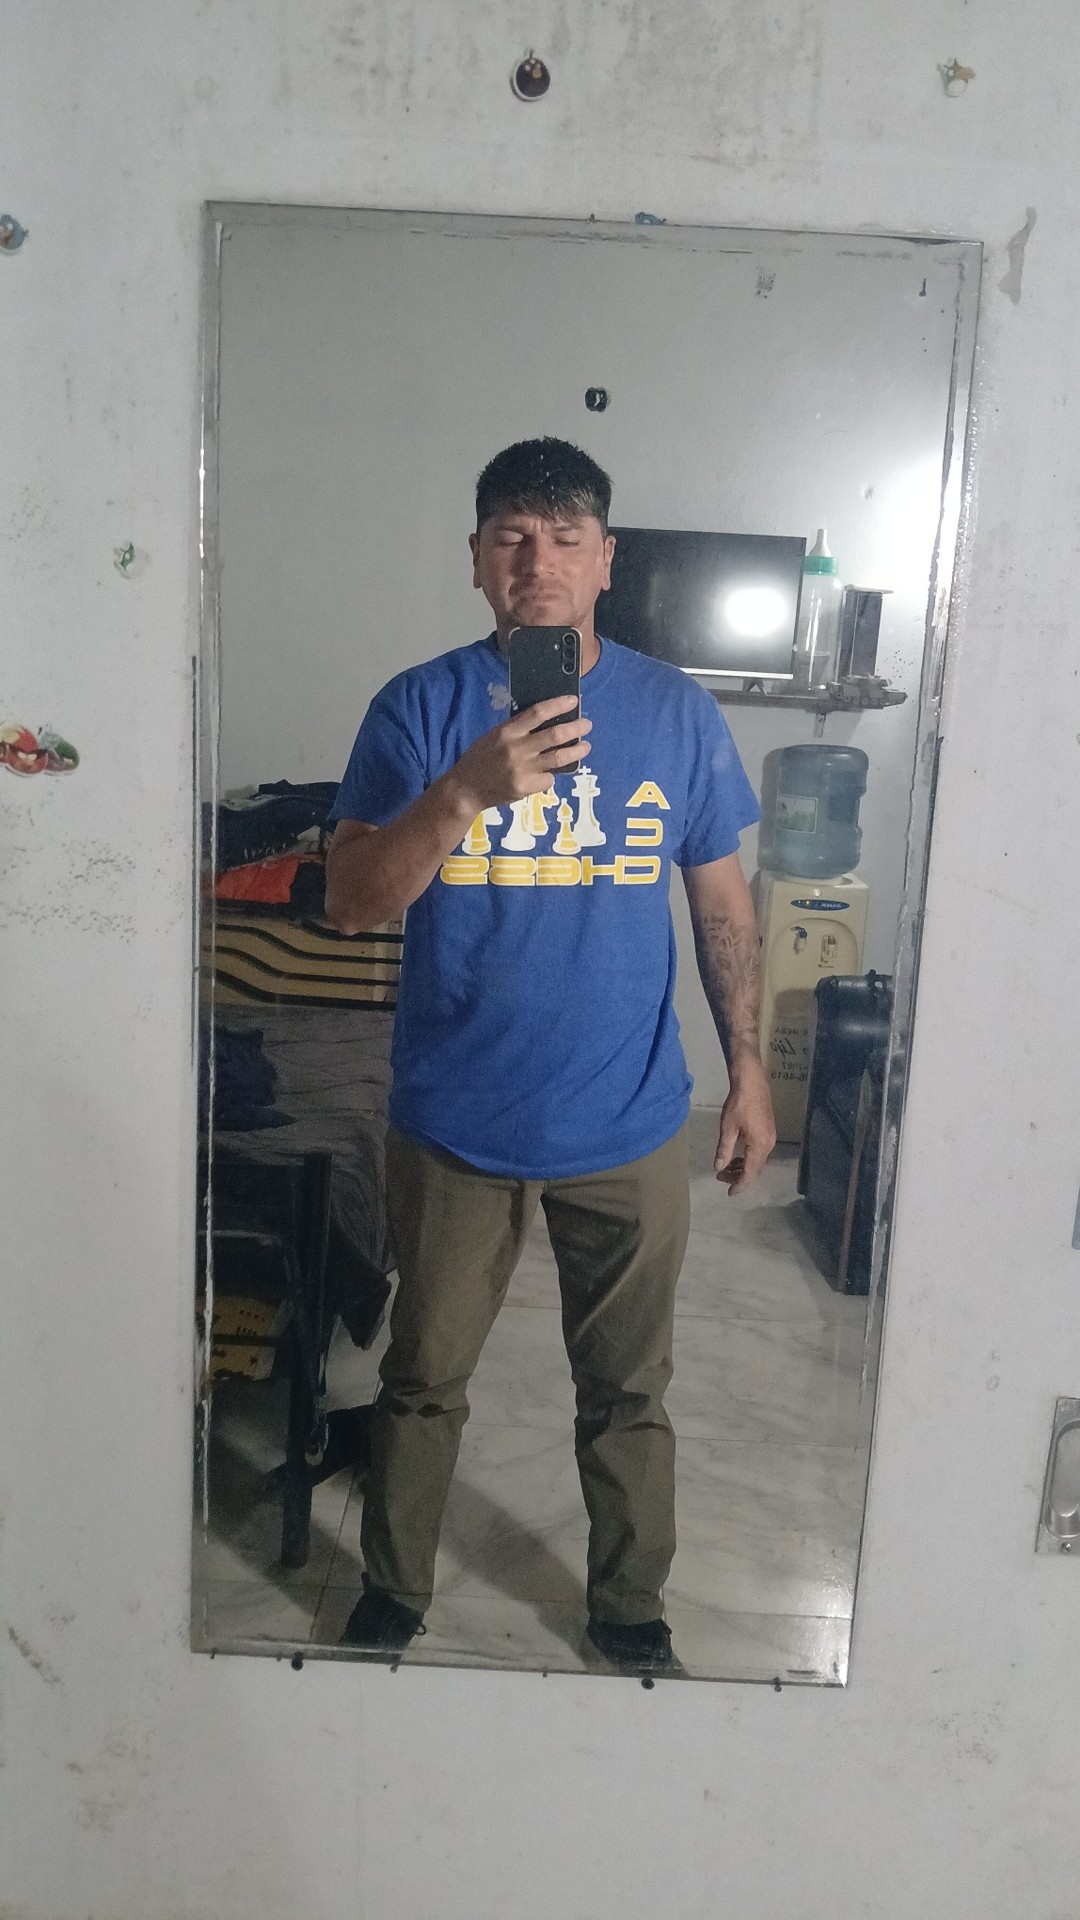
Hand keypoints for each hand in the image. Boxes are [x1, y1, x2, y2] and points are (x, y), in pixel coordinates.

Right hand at [449, 697, 591, 811]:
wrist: (466, 788)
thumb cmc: (481, 758)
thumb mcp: (495, 737)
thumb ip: (518, 730)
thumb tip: (547, 721)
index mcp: (507, 732)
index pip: (537, 713)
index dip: (558, 705)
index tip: (573, 701)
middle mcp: (516, 749)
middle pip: (554, 735)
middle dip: (575, 728)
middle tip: (587, 725)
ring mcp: (522, 770)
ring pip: (558, 758)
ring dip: (576, 751)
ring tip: (585, 746)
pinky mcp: (526, 787)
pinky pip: (548, 779)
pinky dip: (551, 775)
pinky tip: (549, 773)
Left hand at [714, 1058, 775, 1194]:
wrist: (751, 1081)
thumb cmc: (738, 1103)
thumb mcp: (728, 1128)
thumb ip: (724, 1150)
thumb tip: (719, 1168)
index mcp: (759, 1146)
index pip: (750, 1173)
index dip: (739, 1185)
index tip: (729, 1193)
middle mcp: (768, 1145)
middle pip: (755, 1169)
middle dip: (739, 1177)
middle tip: (721, 1178)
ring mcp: (770, 1137)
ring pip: (757, 1161)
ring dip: (743, 1167)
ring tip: (726, 1168)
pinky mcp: (768, 1131)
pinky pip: (759, 1152)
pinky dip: (747, 1158)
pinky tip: (736, 1155)